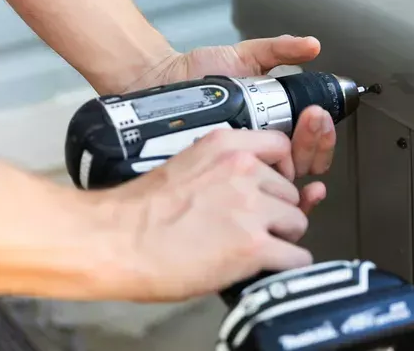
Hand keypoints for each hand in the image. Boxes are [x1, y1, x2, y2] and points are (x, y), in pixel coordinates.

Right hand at [105, 129, 316, 301]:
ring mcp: (252, 208)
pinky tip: (264, 266)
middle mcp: (245, 171)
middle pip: (291, 191)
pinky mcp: (254, 245)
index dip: (282, 171)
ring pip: (298, 222)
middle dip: (276, 211)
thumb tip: (259, 184)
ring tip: (250, 246)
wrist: (115, 241)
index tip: (272, 187)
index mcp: (226, 146)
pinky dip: (285, 265)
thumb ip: (225, 169)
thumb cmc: (140, 210)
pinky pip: (297, 257)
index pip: (281, 147)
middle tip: (249, 225)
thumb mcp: (187, 166)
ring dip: (281, 237)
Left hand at [127, 35, 334, 214]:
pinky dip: (279, 189)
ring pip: (289, 179)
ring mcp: (246, 166)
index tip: (318, 114)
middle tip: (313, 118)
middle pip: (306, 161)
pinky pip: (256, 191)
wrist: (164, 80)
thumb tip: (312, 45)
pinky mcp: (225, 177)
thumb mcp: (247, 56)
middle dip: (316, 140)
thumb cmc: (201, 71)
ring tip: (301, 140)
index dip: (322, 131)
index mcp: (275, 125)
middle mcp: (263, 149)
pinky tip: (287, 176)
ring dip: (305, 160)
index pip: (310, 141)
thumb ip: (280, 50)